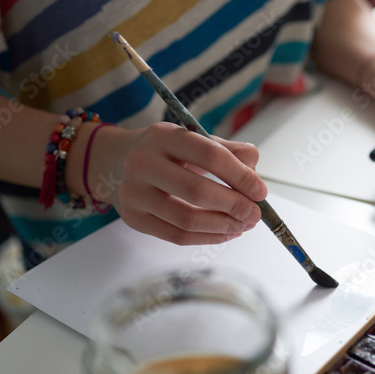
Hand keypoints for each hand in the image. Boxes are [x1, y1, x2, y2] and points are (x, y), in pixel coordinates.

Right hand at [90, 122, 266, 244]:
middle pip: (197, 190)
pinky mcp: (133, 219)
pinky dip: (207, 238)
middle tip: (255, 214)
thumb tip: (255, 171)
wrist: (114, 162)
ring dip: (223, 226)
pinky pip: (177, 236)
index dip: (240, 175)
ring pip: (187, 219)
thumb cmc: (165, 152)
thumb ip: (227, 151)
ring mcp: (134, 193)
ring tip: (242, 225)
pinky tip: (225, 233)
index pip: (209, 155)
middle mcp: (143, 162)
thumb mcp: (192, 140)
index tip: (260, 191)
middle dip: (234, 205)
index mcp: (163, 135)